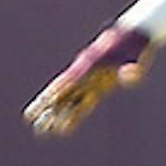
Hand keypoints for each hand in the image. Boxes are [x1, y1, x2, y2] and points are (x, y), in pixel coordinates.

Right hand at [24, 25, 151, 136]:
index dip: (53, 94)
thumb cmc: (135, 46)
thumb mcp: (135, 57)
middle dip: (46, 106)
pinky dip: (73, 116)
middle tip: (30, 119)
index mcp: (89, 67)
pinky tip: (64, 128)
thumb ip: (132, 69)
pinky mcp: (100, 87)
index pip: (67, 84)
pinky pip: (82, 104)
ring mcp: (90, 82)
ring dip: (56, 115)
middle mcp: (84, 76)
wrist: (134, 36)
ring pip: (68, 101)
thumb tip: (130, 72)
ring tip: (41, 130)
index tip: (44, 98)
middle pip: (61, 94)